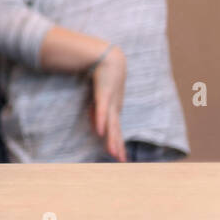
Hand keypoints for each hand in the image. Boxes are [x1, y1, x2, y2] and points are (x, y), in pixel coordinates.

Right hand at [90, 44, 126, 161]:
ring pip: (111, 124)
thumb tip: (98, 129)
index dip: (117, 144)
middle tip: (121, 161)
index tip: (119, 157)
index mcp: (114, 109)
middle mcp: (115, 108)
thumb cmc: (105, 77)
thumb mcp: (101, 98)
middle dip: (118, 146)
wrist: (109, 58)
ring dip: (113, 139)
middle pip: (116, 130)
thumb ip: (98, 113)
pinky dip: (102, 121)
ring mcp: (111, 102)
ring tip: (114, 153)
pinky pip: (102, 110)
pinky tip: (101, 132)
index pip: (116, 130)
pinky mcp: (104, 94)